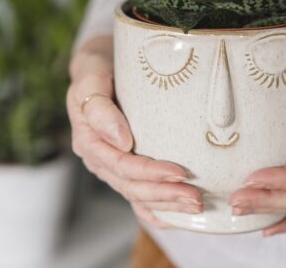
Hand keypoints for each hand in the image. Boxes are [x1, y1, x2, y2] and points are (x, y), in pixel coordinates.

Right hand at [67, 44, 202, 226]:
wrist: (99, 66)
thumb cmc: (96, 69)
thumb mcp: (91, 78)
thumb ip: (100, 108)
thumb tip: (121, 141)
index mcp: (89, 141)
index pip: (121, 165)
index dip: (149, 173)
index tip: (179, 172)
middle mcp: (100, 159)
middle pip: (132, 186)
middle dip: (164, 194)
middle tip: (196, 197)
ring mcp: (112, 167)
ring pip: (137, 195)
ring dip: (167, 204)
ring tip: (196, 206)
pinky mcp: (125, 168)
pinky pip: (139, 197)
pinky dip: (157, 210)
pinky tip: (176, 218)